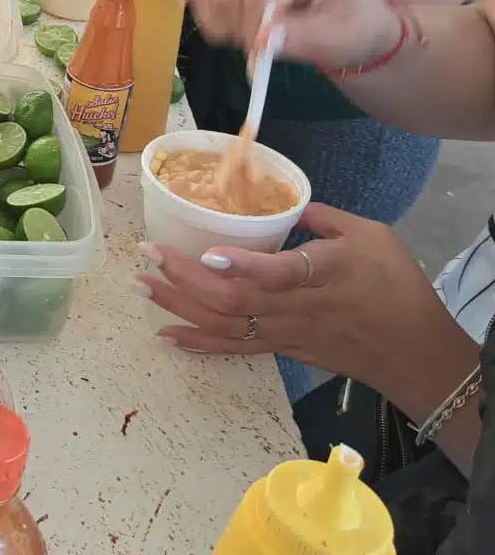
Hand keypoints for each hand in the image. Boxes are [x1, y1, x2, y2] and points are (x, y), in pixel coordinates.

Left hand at [139, 203, 456, 398]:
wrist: (413, 351)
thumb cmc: (396, 285)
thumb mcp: (371, 235)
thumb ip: (326, 217)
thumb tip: (289, 203)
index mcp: (325, 274)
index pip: (279, 273)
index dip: (243, 266)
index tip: (208, 253)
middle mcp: (299, 307)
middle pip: (236, 301)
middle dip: (185, 279)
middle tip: (147, 255)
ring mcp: (286, 332)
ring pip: (226, 325)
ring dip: (179, 307)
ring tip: (141, 286)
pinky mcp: (282, 349)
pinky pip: (235, 348)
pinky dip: (198, 342)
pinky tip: (166, 334)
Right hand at [170, 0, 403, 69]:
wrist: (358, 21)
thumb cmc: (356, 28)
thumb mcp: (342, 38)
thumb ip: (303, 38)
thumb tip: (263, 41)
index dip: (253, 31)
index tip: (258, 60)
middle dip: (235, 27)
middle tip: (253, 53)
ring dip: (215, 19)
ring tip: (239, 40)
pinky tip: (199, 10)